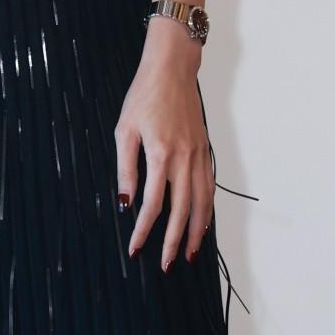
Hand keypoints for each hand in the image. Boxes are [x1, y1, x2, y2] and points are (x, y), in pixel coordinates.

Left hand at [114, 19, 213, 270]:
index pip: (153, 204)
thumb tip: (125, 200)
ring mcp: (198, 155)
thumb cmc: (144, 95)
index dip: (143, 230)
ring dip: (196, 232)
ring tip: (189, 254)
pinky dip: (207, 210)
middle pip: (181, 212)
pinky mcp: (205, 150)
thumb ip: (126, 166)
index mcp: (160, 154)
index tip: (135, 247)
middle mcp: (183, 159)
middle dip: (173, 242)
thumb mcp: (124, 129)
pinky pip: (209, 188)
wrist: (172, 70)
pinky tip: (202, 223)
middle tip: (166, 264)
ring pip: (201, 203)